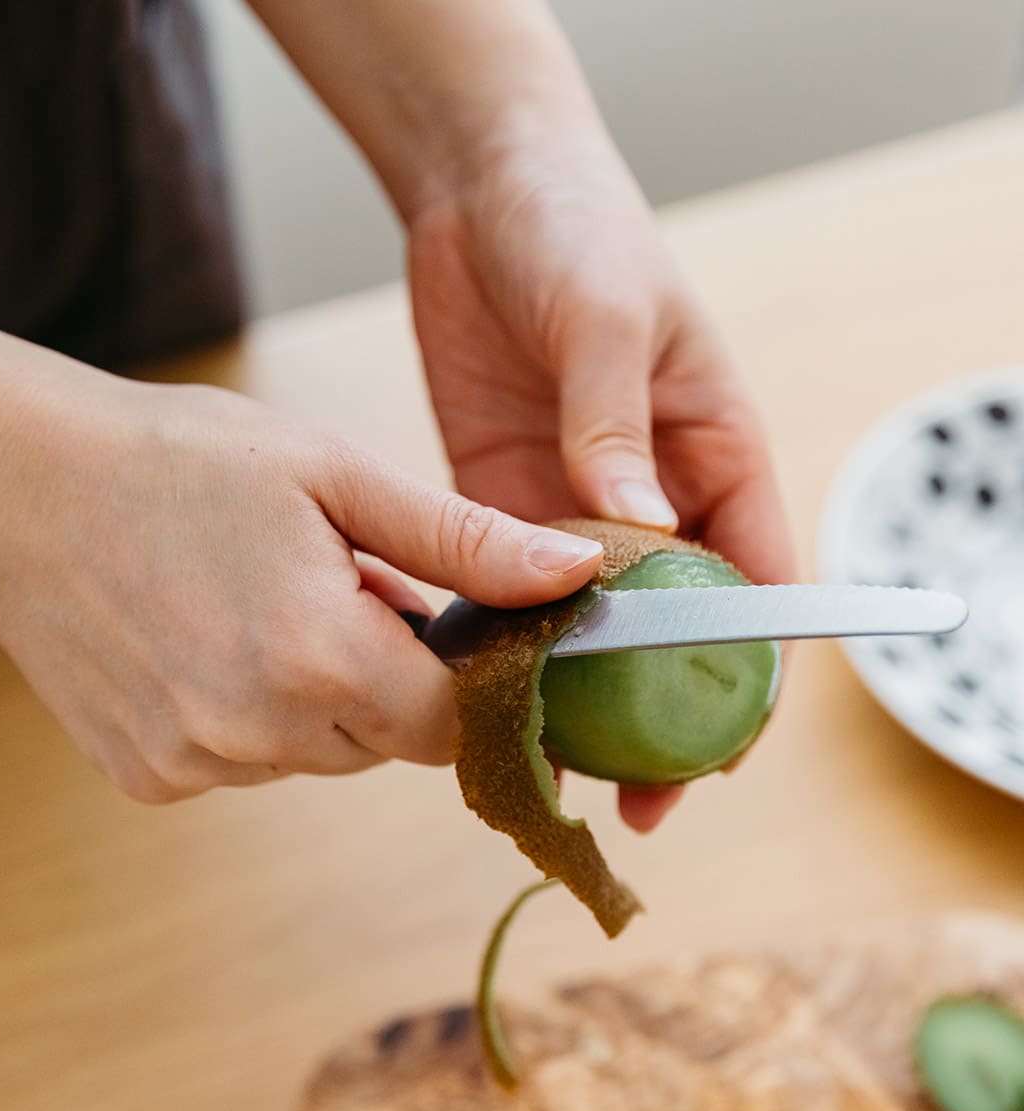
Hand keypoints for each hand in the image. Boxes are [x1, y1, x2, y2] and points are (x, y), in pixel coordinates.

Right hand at [0, 379, 605, 801]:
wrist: (12, 485)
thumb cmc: (180, 459)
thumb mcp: (336, 475)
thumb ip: (464, 540)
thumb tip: (574, 577)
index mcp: (319, 657)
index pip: (452, 726)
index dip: (459, 676)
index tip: (441, 625)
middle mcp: (256, 734)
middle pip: (387, 744)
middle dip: (388, 677)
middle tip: (335, 586)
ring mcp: (194, 764)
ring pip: (317, 755)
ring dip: (319, 696)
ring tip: (261, 602)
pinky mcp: (148, 777)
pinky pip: (246, 762)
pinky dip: (252, 714)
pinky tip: (206, 640)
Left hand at [408, 140, 793, 830]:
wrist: (480, 192)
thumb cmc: (574, 228)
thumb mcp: (607, 315)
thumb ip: (616, 423)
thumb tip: (634, 531)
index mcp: (712, 452)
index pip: (753, 578)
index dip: (748, 668)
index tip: (726, 748)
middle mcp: (648, 494)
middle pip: (670, 626)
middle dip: (658, 711)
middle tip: (636, 797)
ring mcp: (569, 503)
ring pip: (587, 623)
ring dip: (576, 694)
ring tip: (553, 768)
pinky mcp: (496, 499)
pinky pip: (507, 586)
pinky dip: (504, 641)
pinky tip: (486, 695)